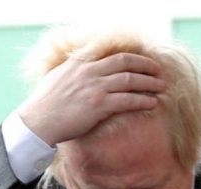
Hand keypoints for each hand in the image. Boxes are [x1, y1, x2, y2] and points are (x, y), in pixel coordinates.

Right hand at [17, 52, 165, 145]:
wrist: (38, 121)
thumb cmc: (45, 105)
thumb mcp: (57, 78)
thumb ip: (73, 73)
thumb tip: (79, 73)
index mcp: (81, 63)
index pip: (111, 54)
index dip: (131, 57)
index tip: (143, 61)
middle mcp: (90, 71)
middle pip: (125, 63)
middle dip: (145, 66)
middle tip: (158, 70)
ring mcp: (95, 88)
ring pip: (130, 80)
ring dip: (148, 83)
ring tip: (161, 87)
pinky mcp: (99, 105)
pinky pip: (127, 101)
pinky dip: (142, 101)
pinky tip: (152, 103)